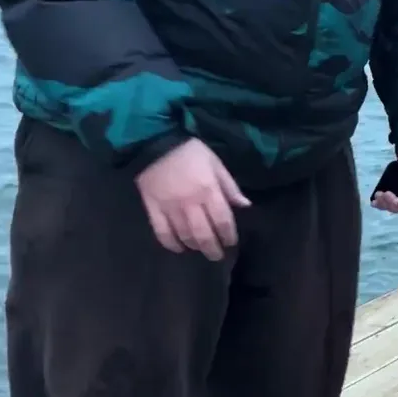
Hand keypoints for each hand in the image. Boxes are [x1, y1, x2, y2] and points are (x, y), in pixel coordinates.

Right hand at [135, 138, 250, 260]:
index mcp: (209, 191)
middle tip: (217, 255)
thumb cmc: (190, 151)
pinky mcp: (152, 208)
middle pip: (204, 234)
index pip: (223, 221)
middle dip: (213, 249)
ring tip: (201, 249)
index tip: (231, 243)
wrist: (154, 141)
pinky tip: (179, 248)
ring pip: (184, 236)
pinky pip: (161, 232)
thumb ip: (229, 186)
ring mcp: (170, 208)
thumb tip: (245, 205)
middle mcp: (190, 204)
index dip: (229, 236)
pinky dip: (171, 244)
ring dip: (195, 246)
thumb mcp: (215, 163)